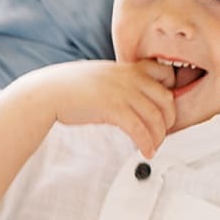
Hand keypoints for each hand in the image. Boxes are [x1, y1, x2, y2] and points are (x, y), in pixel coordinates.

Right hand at [15, 58, 176, 157]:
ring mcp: (122, 92)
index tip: (164, 108)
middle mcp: (129, 77)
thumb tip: (131, 96)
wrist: (48, 92)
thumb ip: (120, 80)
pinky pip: (139, 129)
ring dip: (159, 136)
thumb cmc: (70, 86)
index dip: (171, 91)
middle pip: (166, 98)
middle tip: (162, 133)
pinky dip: (147, 143)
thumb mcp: (101, 75)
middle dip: (169, 119)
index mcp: (128, 67)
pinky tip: (146, 152)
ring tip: (154, 147)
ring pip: (156, 117)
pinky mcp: (113, 108)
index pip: (165, 73)